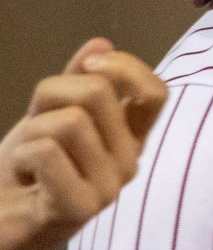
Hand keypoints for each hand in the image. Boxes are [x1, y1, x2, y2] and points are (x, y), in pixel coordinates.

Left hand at [0, 40, 166, 249]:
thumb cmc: (26, 173)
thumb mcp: (47, 117)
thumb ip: (75, 84)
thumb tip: (100, 42)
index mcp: (130, 139)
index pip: (155, 92)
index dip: (123, 67)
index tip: (89, 66)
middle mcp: (130, 162)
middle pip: (96, 93)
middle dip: (49, 96)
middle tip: (36, 128)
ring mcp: (109, 187)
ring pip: (67, 122)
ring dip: (30, 134)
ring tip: (30, 160)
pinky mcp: (80, 207)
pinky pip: (47, 152)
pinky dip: (21, 157)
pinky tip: (26, 179)